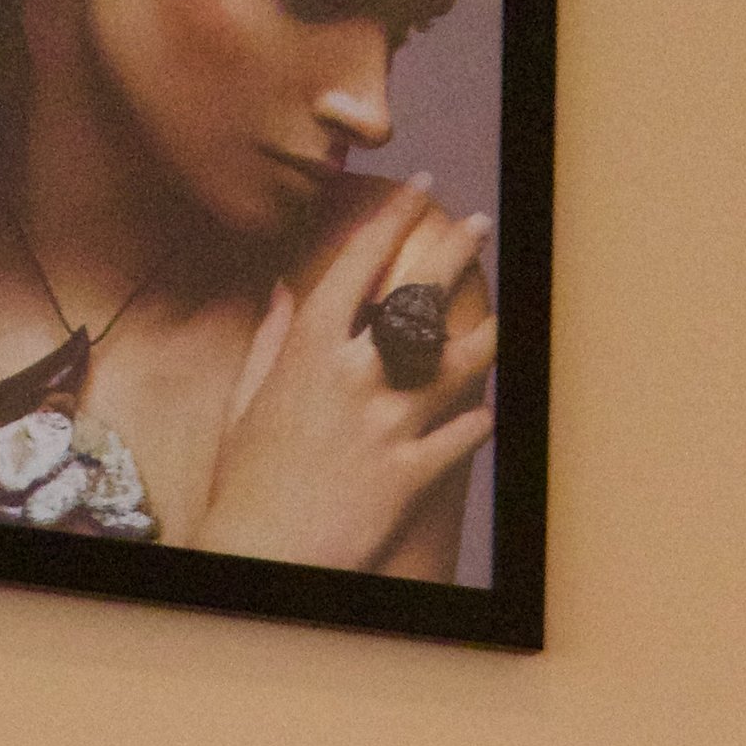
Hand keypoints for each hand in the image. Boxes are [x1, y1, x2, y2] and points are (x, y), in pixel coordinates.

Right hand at [201, 184, 497, 572]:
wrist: (260, 555)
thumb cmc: (245, 480)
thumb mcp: (247, 399)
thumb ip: (272, 337)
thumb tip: (286, 288)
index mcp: (309, 350)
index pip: (361, 263)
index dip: (396, 218)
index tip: (422, 190)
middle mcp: (354, 379)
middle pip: (418, 298)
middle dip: (455, 253)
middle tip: (478, 226)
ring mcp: (386, 428)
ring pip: (457, 366)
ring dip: (486, 338)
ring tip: (499, 321)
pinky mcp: (409, 477)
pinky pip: (464, 436)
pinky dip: (479, 420)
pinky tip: (485, 410)